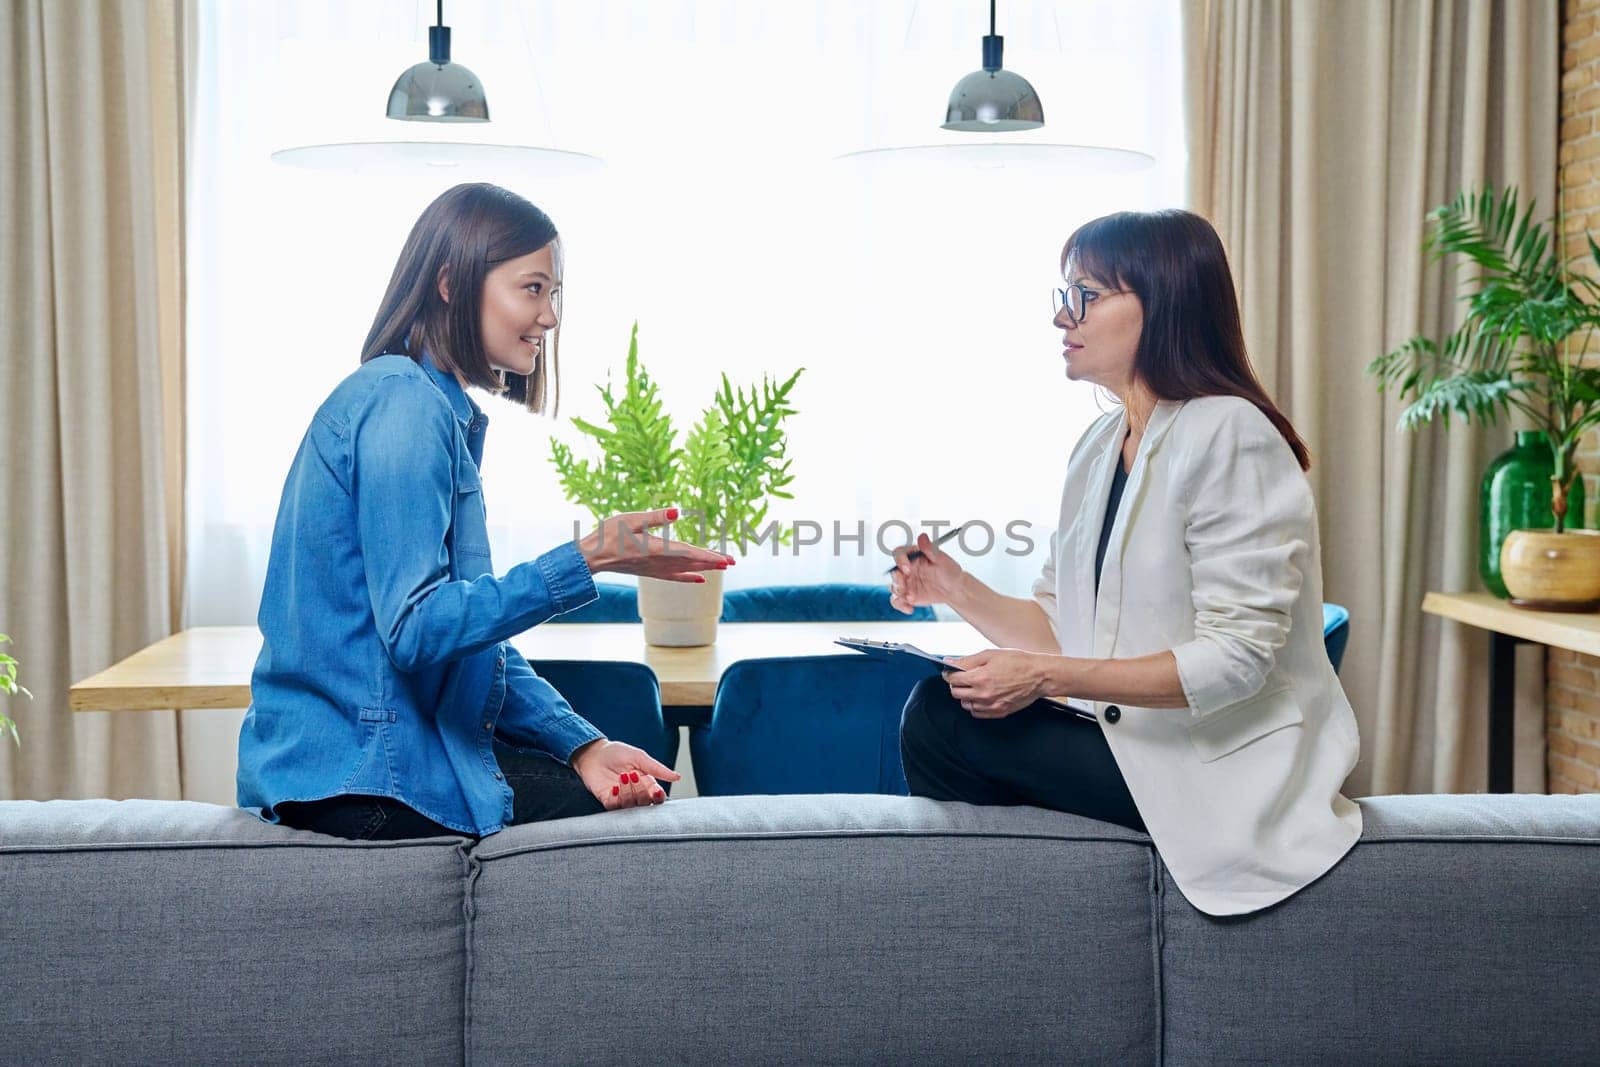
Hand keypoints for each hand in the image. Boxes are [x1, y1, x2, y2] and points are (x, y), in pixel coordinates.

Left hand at [571, 739, 681, 808]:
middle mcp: (635, 793)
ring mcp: (621, 799)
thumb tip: (678, 777)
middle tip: (633, 775)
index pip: (657, 797)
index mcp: (646, 784)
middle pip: (645, 803)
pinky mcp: (607, 801)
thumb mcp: (639, 757)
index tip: (656, 790)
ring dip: (628, 792)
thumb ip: (657, 769)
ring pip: (631, 806)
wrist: (593, 752)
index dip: (658, 797)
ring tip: (623, 776)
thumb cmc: (617, 753)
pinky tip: (615, 786)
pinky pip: (615, 807)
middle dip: (641, 791)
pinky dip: (617, 798)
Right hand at [579, 507, 733, 583]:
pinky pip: (674, 577)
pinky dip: (689, 578)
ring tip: (722, 567)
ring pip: (685, 570)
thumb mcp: (630, 519)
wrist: (591, 558)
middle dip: (712, 562)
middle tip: (732, 562)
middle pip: (691, 563)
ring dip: (705, 568)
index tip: (726, 559)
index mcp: (656, 548)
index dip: (708, 556)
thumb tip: (676, 512)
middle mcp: (658, 562)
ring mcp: (654, 569)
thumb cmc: (607, 535)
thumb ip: (654, 517)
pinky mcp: (650, 572)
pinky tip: (700, 580)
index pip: (688, 553)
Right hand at [888, 532, 964, 613]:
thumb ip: (930, 549)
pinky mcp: (906, 595)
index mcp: (913, 556)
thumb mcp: (942, 559)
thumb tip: (922, 536)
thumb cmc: (949, 570)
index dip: (900, 561)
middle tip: (904, 586)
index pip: (899, 554)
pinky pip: (897, 601)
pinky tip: (910, 608)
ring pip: (893, 587)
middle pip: (893, 572)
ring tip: (911, 598)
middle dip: (897, 580)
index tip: (907, 569)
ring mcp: (906, 582)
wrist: (954, 588)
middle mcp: (906, 568)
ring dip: (899, 593)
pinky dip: (900, 606)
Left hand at [942, 649, 1048, 718]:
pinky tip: (981, 695)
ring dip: (965, 695)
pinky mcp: (999, 712)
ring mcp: (991, 706)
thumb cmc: (1018, 662)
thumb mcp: (990, 655)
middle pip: (956, 693)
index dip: (949, 674)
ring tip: (974, 685)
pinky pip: (977, 712)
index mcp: (980, 678)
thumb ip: (967, 660)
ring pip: (965, 704)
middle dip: (956, 684)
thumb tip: (949, 661)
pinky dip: (975, 705)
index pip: (952, 680)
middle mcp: (983, 694)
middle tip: (962, 677)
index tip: (950, 671)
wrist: (1040, 676)